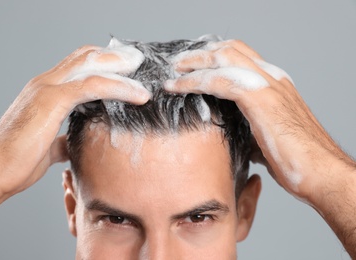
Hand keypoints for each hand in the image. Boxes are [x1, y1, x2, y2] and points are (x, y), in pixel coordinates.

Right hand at [0, 44, 150, 199]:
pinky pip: (92, 86)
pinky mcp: (51, 101)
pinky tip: (138, 95)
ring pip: (92, 65)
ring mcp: (47, 89)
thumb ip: (62, 140)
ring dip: (121, 67)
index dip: (103, 62)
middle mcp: (46, 83)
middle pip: (86, 56)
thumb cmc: (17, 161)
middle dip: (115, 57)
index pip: (77, 65)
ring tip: (143, 70)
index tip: (127, 68)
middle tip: (138, 60)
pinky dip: (119, 87)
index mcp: (46, 91)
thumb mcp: (48, 147)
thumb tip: (73, 144)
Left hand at [164, 40, 354, 201]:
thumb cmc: (296, 159)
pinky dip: (194, 81)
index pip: (241, 56)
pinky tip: (177, 87)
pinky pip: (219, 80)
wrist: (320, 171)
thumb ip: (247, 125)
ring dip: (193, 63)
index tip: (192, 66)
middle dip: (200, 54)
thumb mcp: (265, 135)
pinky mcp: (259, 99)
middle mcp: (271, 78)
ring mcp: (267, 85)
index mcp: (274, 84)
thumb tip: (229, 131)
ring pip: (222, 58)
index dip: (214, 56)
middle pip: (229, 49)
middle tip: (178, 64)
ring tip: (173, 71)